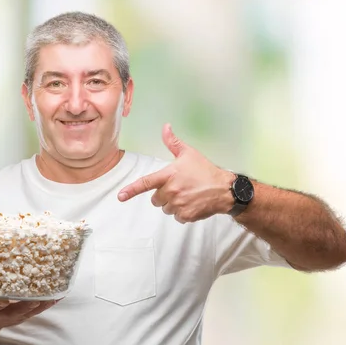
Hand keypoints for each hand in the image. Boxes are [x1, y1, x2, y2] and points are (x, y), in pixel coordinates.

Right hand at [0, 270, 57, 331]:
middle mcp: (2, 314)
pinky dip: (48, 303)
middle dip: (26, 306)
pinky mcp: (25, 315)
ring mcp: (15, 316)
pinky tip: (59, 295)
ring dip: (42, 304)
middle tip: (35, 299)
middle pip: (16, 311)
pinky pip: (38, 310)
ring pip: (30, 311)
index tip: (2, 301)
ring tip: (55, 295)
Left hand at [118, 123, 234, 222]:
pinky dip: (182, 213)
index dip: (131, 190)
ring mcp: (178, 204)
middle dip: (163, 195)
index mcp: (169, 175)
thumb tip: (165, 127)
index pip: (146, 183)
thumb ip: (173, 143)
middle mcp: (172, 191)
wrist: (225, 190)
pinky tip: (192, 204)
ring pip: (166, 209)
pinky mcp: (186, 215)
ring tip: (187, 196)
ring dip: (173, 204)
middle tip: (178, 188)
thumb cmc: (206, 171)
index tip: (120, 196)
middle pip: (155, 199)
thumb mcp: (189, 154)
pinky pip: (176, 217)